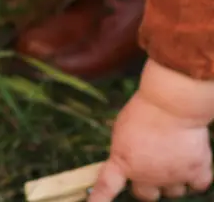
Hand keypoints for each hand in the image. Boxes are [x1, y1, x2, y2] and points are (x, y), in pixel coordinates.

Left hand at [89, 61, 213, 200]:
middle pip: (145, 196)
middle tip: (151, 170)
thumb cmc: (144, 110)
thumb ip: (124, 150)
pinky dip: (196, 177)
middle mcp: (146, 175)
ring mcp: (172, 177)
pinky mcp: (196, 172)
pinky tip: (192, 162)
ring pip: (173, 192)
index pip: (107, 186)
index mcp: (123, 161)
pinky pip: (197, 185)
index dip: (99, 199)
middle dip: (147, 186)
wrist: (171, 105)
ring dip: (172, 180)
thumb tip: (129, 162)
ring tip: (174, 157)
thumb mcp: (122, 129)